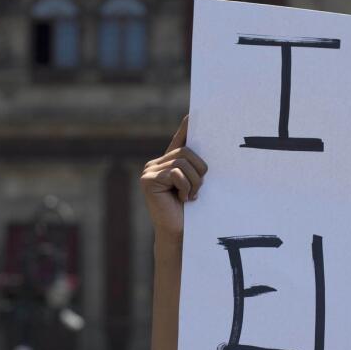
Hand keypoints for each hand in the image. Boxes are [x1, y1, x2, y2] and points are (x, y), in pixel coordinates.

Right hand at [141, 116, 207, 244]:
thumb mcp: (195, 184)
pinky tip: (183, 199)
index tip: (192, 115)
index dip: (185, 129)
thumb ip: (194, 167)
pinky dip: (185, 186)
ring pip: (183, 161)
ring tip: (191, 196)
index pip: (178, 142)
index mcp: (166, 164)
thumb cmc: (190, 212)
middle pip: (185, 151)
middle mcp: (155, 164)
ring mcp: (149, 172)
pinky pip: (176, 173)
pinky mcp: (148, 180)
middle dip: (199, 170)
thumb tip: (202, 147)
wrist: (179, 234)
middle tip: (199, 189)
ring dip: (194, 181)